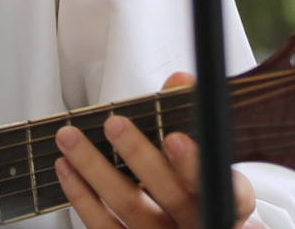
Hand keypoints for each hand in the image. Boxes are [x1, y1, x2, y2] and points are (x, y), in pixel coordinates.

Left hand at [55, 73, 258, 228]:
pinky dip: (82, 197)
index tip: (174, 138)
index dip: (195, 165)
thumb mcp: (208, 153)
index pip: (219, 186)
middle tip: (114, 124)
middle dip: (139, 157)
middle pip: (172, 196)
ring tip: (70, 138)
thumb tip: (179, 81)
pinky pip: (104, 227)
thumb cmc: (200, 183)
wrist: (197, 226)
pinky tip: (66, 169)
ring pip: (130, 208)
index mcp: (228, 199)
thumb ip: (193, 116)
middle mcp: (200, 223)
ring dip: (96, 170)